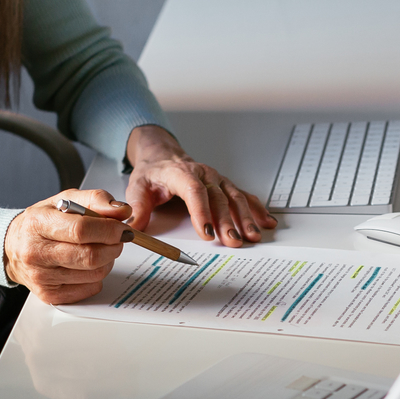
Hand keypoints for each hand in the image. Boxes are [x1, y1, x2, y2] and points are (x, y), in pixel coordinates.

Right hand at [3, 189, 132, 304]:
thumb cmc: (41, 223)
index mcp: (38, 224)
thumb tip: (122, 211)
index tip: (122, 229)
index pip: (81, 230)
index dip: (108, 230)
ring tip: (99, 249)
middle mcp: (35, 252)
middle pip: (90, 256)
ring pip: (94, 274)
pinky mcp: (49, 295)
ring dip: (107, 261)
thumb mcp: (66, 201)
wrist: (13, 247)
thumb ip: (96, 200)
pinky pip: (89, 289)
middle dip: (112, 247)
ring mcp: (41, 277)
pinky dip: (97, 277)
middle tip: (116, 240)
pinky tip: (87, 266)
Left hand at [125, 125, 276, 247]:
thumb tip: (132, 228)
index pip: (194, 191)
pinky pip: (244, 197)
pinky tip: (267, 222)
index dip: (202, 211)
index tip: (206, 233)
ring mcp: (218, 180)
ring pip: (235, 198)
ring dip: (246, 218)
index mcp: (182, 173)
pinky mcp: (226, 186)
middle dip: (228, 221)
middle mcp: (204, 174)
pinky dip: (257, 209)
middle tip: (233, 241)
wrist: (164, 157)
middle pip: (219, 198)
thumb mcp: (138, 188)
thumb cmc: (152, 174)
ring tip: (253, 236)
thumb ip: (138, 208)